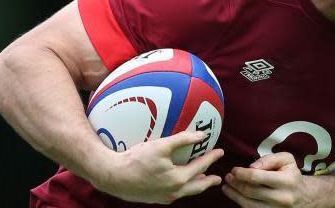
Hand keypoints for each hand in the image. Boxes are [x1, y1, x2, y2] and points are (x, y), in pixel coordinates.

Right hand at [92, 131, 223, 203]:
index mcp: (178, 179)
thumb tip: (201, 135)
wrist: (114, 177)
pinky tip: (179, 183)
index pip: (200, 167)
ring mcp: (164, 197)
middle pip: (197, 186)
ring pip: (186, 192)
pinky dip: (183, 188)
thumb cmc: (136, 160)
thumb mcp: (161, 146)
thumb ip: (182, 139)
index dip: (211, 158)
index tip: (220, 151)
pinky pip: (175, 193)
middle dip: (208, 181)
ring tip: (201, 180)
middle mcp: (174, 191)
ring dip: (196, 185)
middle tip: (217, 177)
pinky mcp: (155, 198)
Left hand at [222, 152, 312, 206]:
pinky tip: (235, 196)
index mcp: (286, 181)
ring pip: (248, 204)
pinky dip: (241, 203)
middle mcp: (282, 198)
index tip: (234, 170)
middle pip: (250, 191)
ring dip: (234, 195)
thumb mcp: (286, 159)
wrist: (303, 196)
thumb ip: (269, 159)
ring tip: (227, 186)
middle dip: (235, 183)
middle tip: (228, 177)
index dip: (241, 173)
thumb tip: (251, 167)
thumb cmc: (291, 174)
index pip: (257, 177)